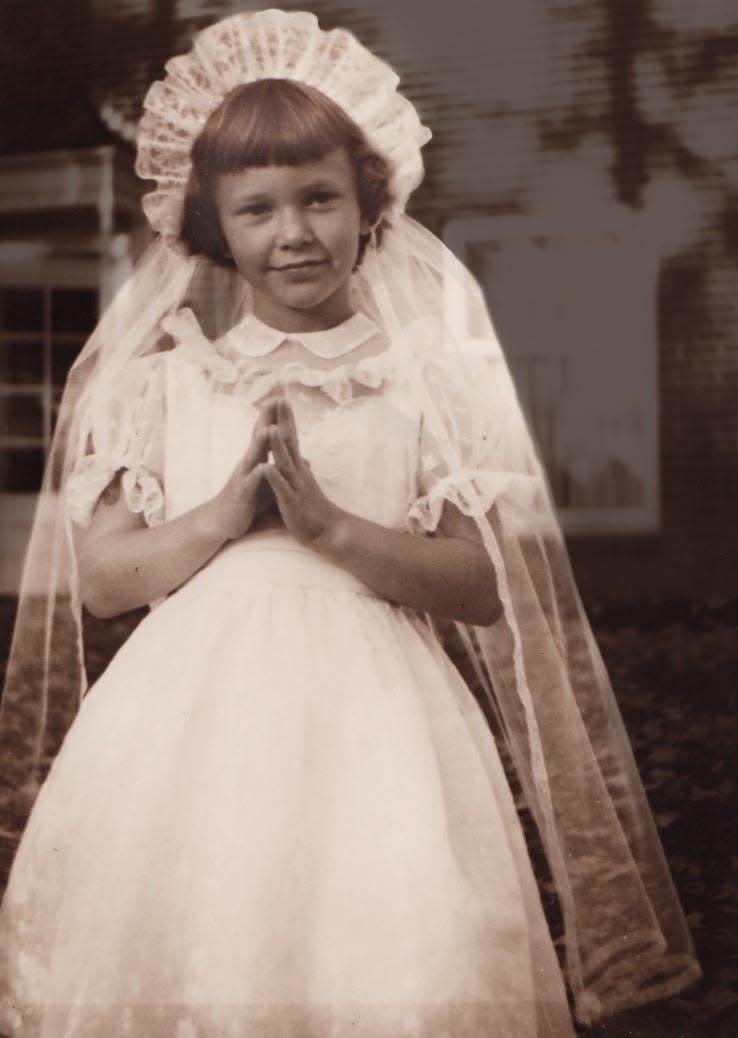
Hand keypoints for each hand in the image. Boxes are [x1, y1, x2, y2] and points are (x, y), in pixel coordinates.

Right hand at [209, 401, 276, 540]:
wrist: (224, 521)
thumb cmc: (248, 501)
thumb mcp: (269, 483)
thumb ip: (283, 469)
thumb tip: (304, 460)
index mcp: (257, 460)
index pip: (267, 433)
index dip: (275, 416)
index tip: (283, 397)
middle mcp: (249, 464)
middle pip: (259, 437)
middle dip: (267, 419)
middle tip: (275, 399)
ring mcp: (244, 477)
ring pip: (253, 457)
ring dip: (261, 443)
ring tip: (271, 428)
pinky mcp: (243, 494)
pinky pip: (250, 483)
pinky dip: (257, 474)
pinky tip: (263, 467)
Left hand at [264, 396, 341, 547]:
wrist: (328, 531)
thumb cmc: (313, 508)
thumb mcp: (304, 483)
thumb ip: (299, 469)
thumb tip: (299, 456)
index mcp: (298, 468)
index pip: (292, 438)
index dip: (287, 419)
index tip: (281, 399)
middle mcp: (299, 473)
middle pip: (291, 442)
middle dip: (285, 421)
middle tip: (280, 399)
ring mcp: (296, 487)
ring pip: (286, 463)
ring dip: (279, 446)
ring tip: (272, 428)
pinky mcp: (292, 503)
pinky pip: (282, 489)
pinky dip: (274, 478)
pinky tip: (266, 467)